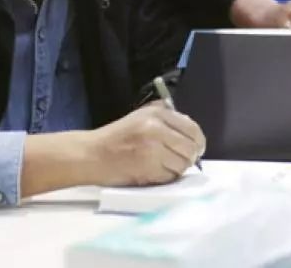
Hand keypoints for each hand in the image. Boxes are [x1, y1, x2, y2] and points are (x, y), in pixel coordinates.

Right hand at [86, 102, 205, 186]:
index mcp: (157, 113)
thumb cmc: (117, 136)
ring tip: (165, 166)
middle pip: (190, 148)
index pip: (192, 128)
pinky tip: (155, 172)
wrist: (92, 154)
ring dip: (177, 169)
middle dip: (189, 157)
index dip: (198, 141)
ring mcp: (152, 149)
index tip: (197, 148)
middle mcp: (157, 129)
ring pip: (182, 165)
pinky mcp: (147, 168)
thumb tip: (192, 132)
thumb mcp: (142, 116)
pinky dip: (166, 177)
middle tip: (182, 160)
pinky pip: (169, 177)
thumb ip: (167, 119)